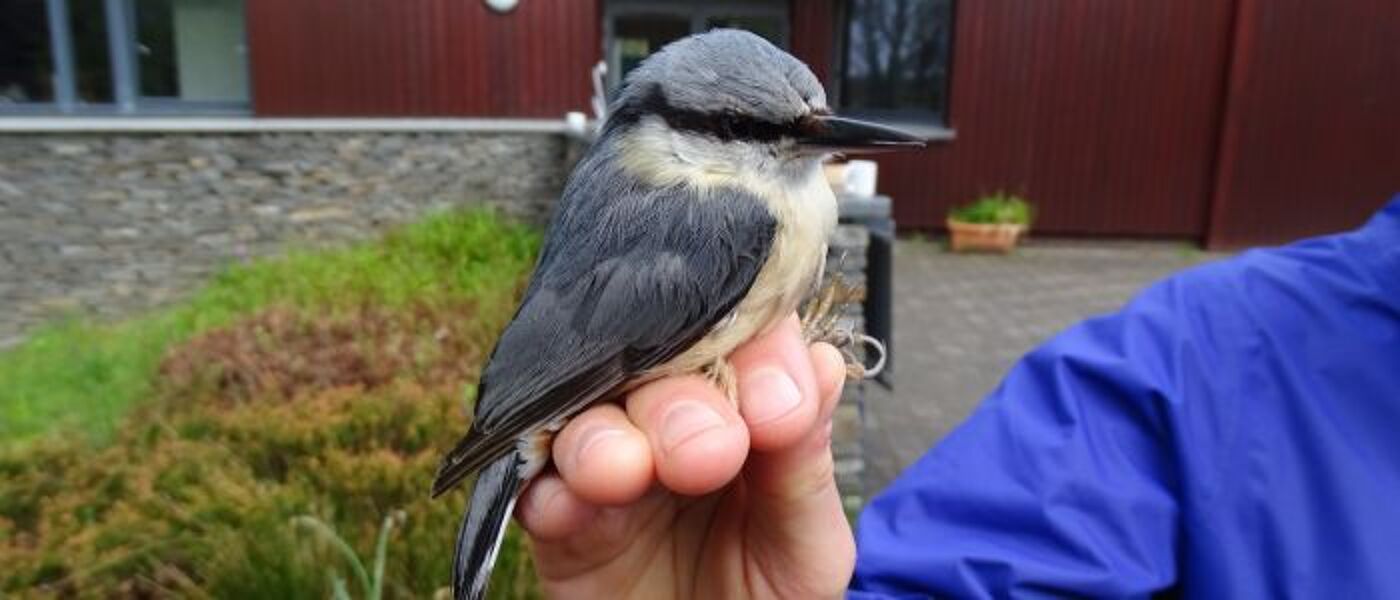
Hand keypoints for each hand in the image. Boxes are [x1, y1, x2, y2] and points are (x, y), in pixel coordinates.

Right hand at [515, 314, 853, 598]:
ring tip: (627, 473)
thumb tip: (825, 363)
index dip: (761, 359)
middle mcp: (675, 426)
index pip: (749, 345)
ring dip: (607, 437)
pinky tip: (571, 506)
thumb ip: (804, 468)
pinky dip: (551, 490)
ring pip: (591, 417)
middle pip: (661, 367)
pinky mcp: (560, 523)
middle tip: (711, 455)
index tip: (778, 411)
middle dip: (685, 402)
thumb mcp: (807, 549)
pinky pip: (536, 488)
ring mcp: (612, 468)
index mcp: (748, 417)